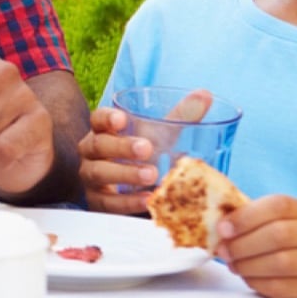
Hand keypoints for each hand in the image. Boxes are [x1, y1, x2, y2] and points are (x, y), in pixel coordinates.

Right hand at [78, 89, 212, 213]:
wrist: (140, 189)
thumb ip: (182, 115)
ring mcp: (91, 178)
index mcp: (104, 130)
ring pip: (98, 173)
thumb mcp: (163, 135)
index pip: (97, 119)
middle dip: (121, 146)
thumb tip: (205, 94)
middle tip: (147, 149)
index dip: (107, 118)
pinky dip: (125, 202)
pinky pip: (106, 202)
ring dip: (124, 174)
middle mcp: (92, 153)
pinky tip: (146, 200)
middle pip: (98, 145)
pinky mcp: (97, 202)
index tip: (123, 119)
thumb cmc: (147, 155)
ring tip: (152, 175)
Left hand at [219, 195, 296, 297]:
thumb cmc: (294, 248)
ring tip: (234, 266)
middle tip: (224, 252)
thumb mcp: (280, 225)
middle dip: (243, 244)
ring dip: (248, 266)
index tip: (223, 229)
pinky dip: (259, 283)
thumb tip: (219, 226)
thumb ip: (253, 221)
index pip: (279, 205)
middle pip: (279, 234)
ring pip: (281, 263)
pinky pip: (283, 287)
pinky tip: (249, 279)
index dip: (246, 216)